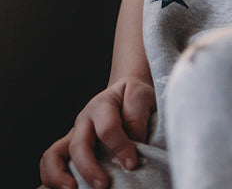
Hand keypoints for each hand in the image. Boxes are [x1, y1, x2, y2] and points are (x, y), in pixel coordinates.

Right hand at [40, 79, 155, 188]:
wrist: (124, 92)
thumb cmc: (133, 97)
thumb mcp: (141, 98)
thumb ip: (137, 120)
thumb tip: (133, 147)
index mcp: (102, 105)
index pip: (108, 129)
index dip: (120, 148)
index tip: (132, 164)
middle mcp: (83, 121)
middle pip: (78, 145)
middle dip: (89, 169)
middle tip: (103, 186)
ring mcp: (72, 135)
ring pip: (52, 155)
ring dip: (59, 176)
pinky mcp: (67, 149)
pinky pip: (49, 164)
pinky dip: (52, 179)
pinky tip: (69, 188)